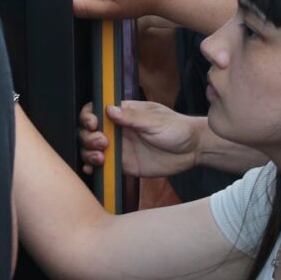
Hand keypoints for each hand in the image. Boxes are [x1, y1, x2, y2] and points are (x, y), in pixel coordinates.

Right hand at [81, 100, 201, 177]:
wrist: (192, 151)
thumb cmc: (177, 129)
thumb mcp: (156, 121)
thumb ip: (133, 117)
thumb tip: (109, 109)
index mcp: (124, 113)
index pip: (96, 110)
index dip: (88, 116)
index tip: (93, 124)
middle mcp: (117, 130)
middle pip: (88, 131)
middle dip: (88, 137)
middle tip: (102, 143)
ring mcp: (119, 147)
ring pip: (91, 149)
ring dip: (88, 153)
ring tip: (100, 158)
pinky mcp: (123, 164)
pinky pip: (103, 166)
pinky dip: (92, 168)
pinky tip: (92, 170)